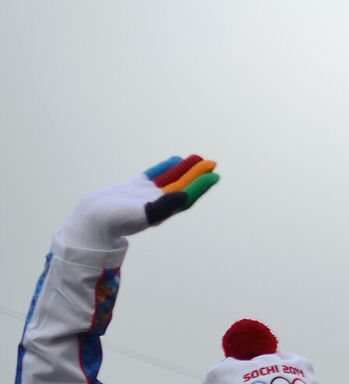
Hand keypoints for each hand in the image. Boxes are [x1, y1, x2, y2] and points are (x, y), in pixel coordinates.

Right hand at [59, 155, 219, 249]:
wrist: (94, 217)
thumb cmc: (119, 219)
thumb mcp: (146, 213)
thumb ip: (167, 204)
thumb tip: (186, 196)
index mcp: (165, 210)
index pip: (188, 195)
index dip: (201, 186)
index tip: (214, 175)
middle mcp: (159, 201)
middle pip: (183, 185)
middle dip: (197, 175)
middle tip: (212, 163)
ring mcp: (148, 193)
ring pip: (171, 177)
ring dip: (185, 169)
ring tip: (198, 158)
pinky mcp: (136, 185)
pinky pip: (156, 174)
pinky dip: (166, 167)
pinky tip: (176, 160)